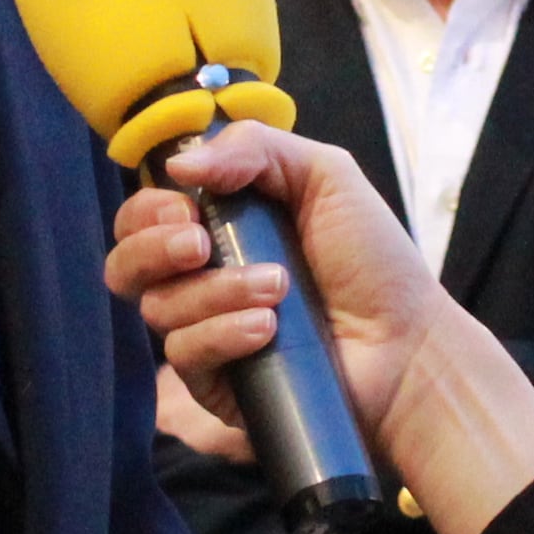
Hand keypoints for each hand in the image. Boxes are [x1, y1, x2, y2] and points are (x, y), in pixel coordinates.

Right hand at [111, 125, 533, 533]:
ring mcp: (207, 333)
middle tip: (200, 244)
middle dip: (152, 248)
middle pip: (126, 265)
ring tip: (277, 288)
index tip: (185, 207)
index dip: (148, 210)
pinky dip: (222, 333)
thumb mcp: (325, 177)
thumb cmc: (372, 260)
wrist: (407, 342)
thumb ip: (255, 148)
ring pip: (158, 308)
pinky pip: (186, 356)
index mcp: (220, 227)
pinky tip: (266, 328)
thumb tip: (180, 164)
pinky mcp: (217, 384)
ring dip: (215, 291)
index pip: (145, 216)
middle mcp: (203, 279)